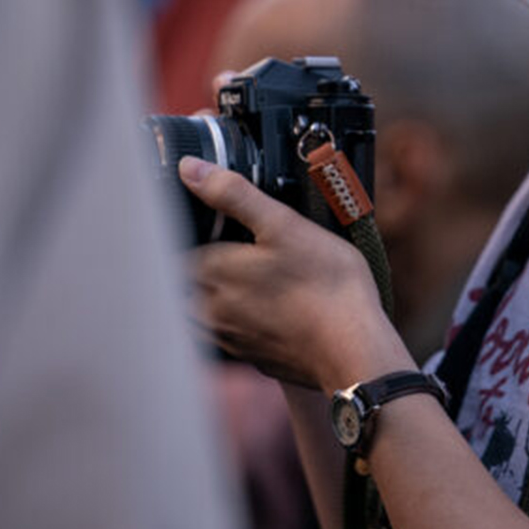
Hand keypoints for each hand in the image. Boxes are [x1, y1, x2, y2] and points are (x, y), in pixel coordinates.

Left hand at [179, 157, 399, 390]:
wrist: (356, 351)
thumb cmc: (327, 288)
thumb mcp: (284, 225)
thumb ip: (234, 194)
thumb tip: (191, 170)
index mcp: (210, 273)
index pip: (173, 248)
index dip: (187, 231)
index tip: (205, 223)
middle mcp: (210, 311)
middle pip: (181, 283)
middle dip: (194, 265)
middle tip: (224, 246)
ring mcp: (230, 339)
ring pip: (200, 312)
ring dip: (208, 296)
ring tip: (240, 278)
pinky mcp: (251, 358)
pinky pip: (228, 336)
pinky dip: (236, 321)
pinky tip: (264, 309)